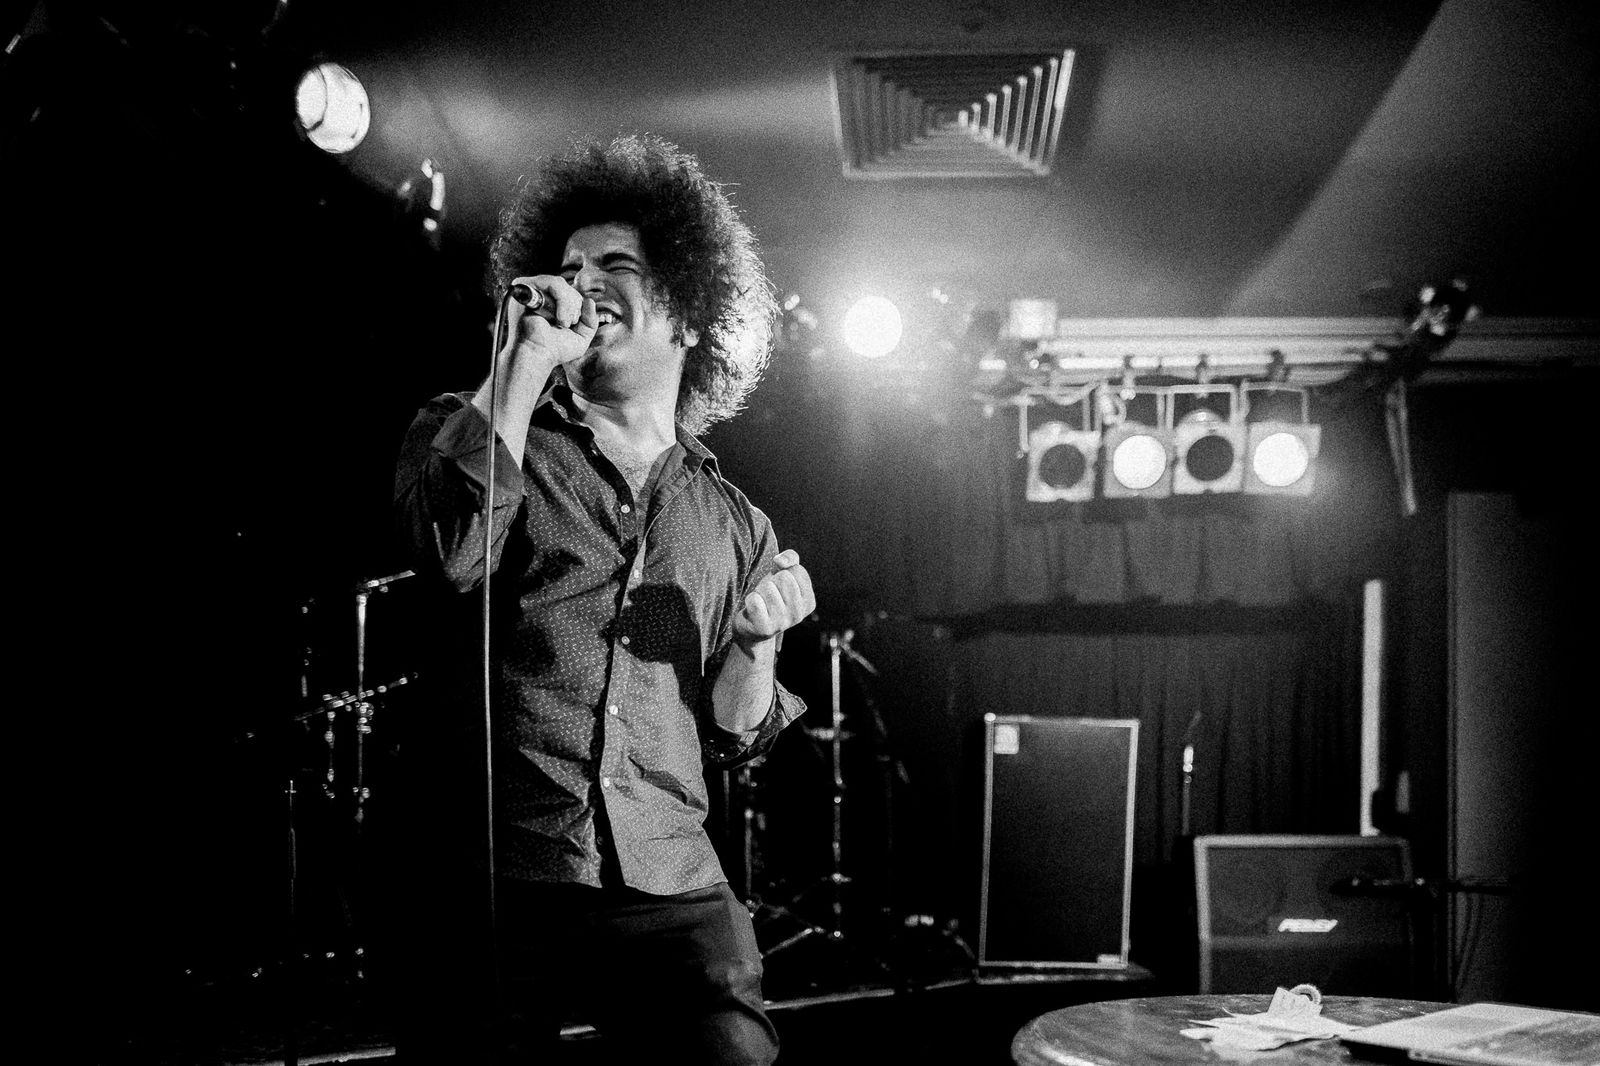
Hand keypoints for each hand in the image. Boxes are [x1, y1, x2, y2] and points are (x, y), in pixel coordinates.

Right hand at [499, 274, 597, 398]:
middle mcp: (541, 294)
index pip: (572, 293)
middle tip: (565, 325)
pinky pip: (552, 284)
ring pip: (560, 284)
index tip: (570, 326)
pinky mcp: (527, 289)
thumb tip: (590, 300)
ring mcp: (533, 290)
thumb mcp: (581, 336)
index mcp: (552, 304)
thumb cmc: (555, 350)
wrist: (537, 355)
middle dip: (574, 307)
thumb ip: (590, 320)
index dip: (577, 308)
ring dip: (568, 306)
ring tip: (562, 322)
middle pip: (567, 288)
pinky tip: (558, 318)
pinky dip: (561, 301)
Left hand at [732, 549, 814, 649]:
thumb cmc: (771, 595)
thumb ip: (791, 558)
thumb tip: (780, 561)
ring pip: (767, 587)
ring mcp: (782, 623)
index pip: (797, 571)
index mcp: (809, 602)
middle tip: (768, 595)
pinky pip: (754, 600)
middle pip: (783, 578)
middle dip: (771, 581)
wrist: (752, 626)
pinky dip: (750, 600)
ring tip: (761, 602)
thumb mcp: (783, 574)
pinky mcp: (764, 628)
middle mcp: (799, 615)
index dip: (783, 573)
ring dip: (759, 591)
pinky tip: (753, 610)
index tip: (780, 587)